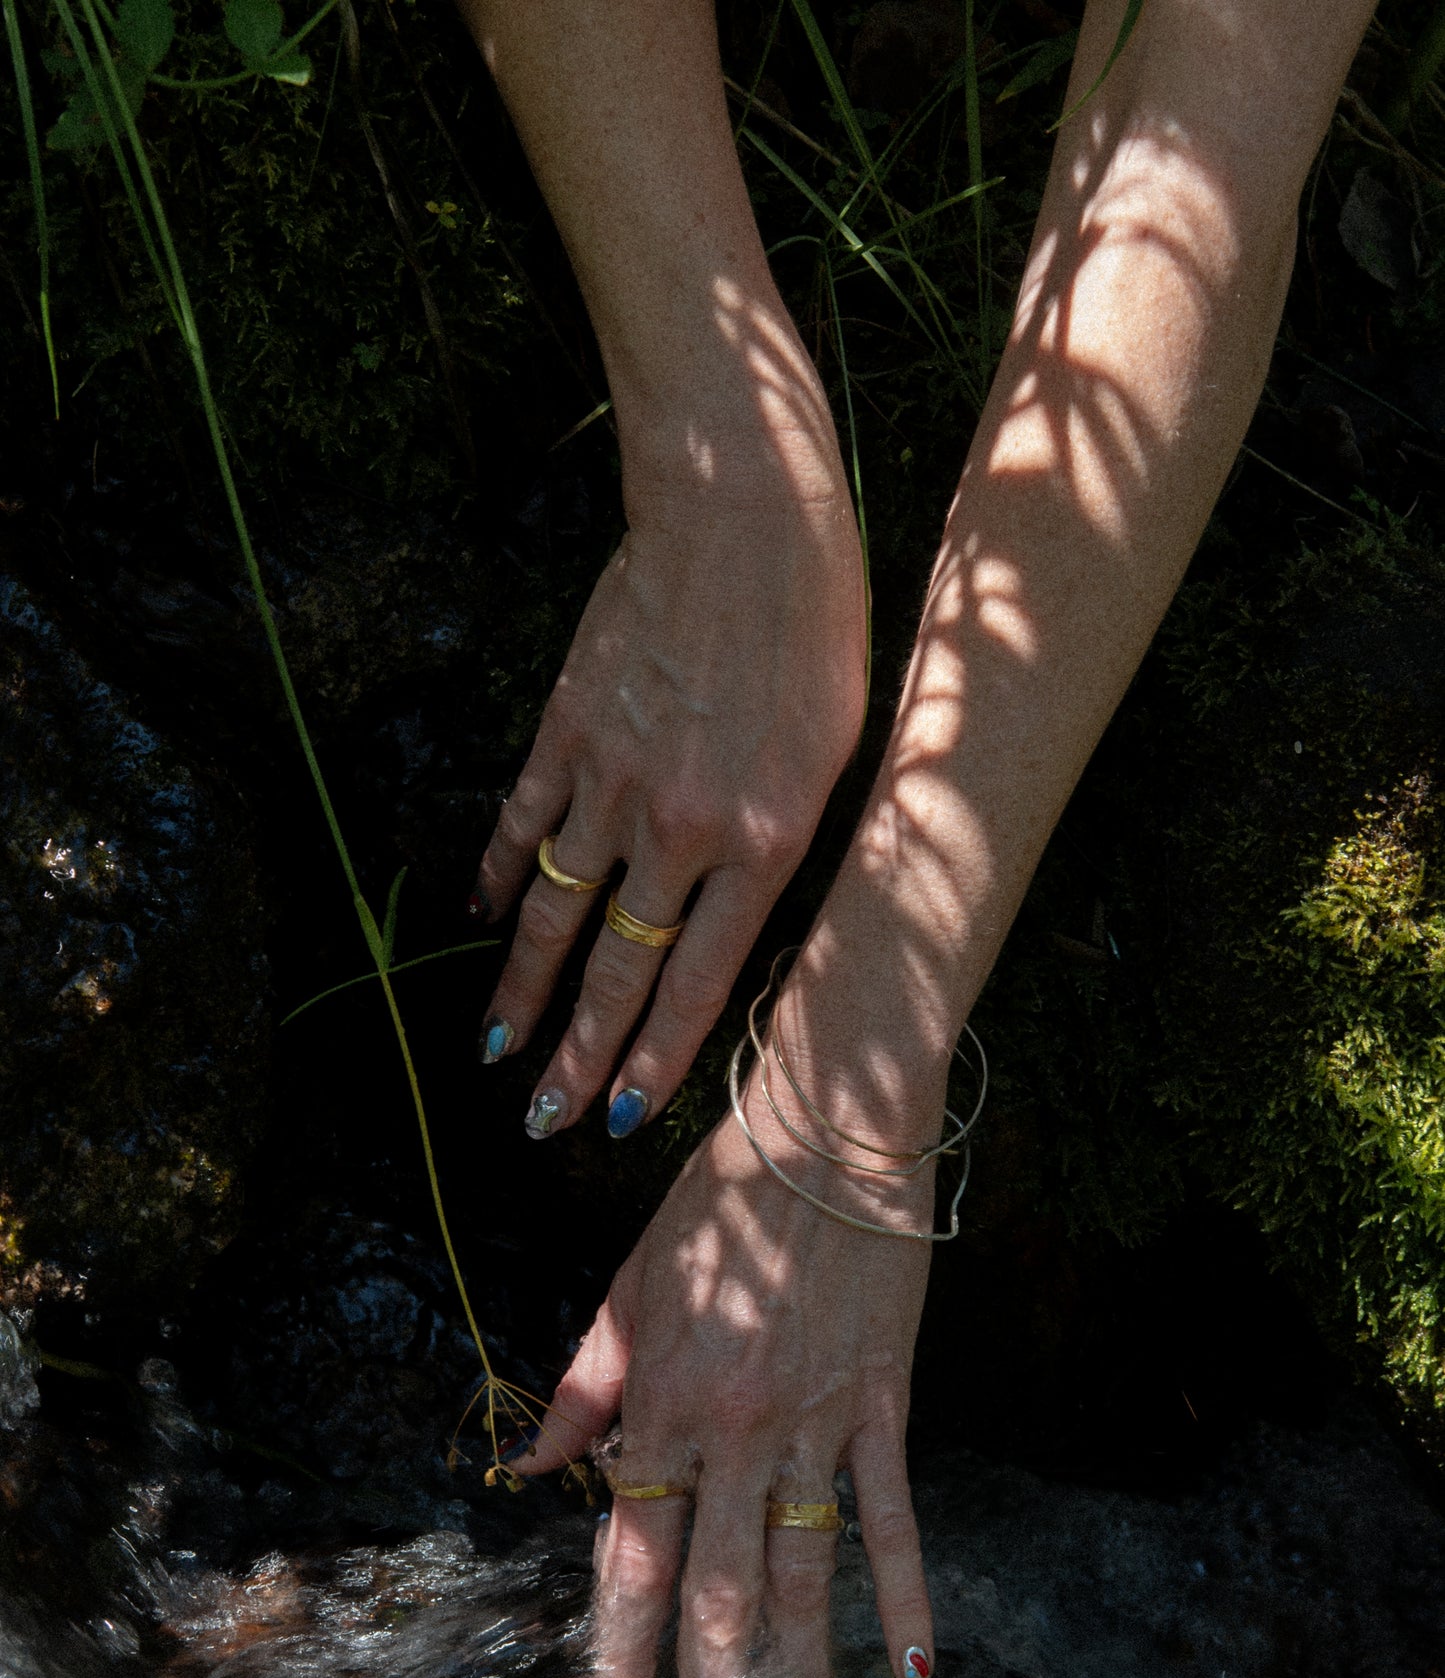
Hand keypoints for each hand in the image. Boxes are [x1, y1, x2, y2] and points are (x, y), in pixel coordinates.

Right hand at [473, 430, 865, 1138]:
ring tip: (493, 1050)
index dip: (653, 1061)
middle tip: (537, 1124)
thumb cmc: (820, 629)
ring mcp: (612, 778)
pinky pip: (523, 824)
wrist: (745, 513)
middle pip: (615, 969)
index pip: (695, 984)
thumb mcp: (840, 753)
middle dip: (574, 1056)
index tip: (617, 1120)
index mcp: (763, 840)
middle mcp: (679, 827)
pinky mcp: (567, 729)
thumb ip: (784, 847)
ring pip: (556, 911)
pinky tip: (480, 922)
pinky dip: (500, 877)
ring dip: (521, 989)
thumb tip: (737, 923)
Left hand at [521, 1070, 936, 1677]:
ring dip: (798, 1674)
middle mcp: (729, 1430)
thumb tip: (528, 1469)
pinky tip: (915, 1671)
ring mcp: (811, 1425)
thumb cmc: (717, 1205)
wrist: (826, 1131)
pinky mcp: (881, 1406)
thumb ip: (584, 1388)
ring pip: (801, 1574)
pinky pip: (891, 1517)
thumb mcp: (629, 1286)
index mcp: (657, 1403)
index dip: (622, 1640)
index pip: (629, 1550)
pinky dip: (905, 1594)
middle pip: (713, 1588)